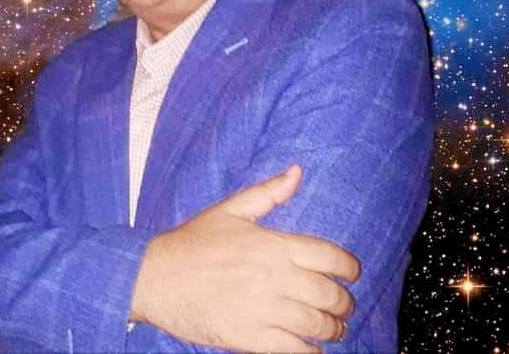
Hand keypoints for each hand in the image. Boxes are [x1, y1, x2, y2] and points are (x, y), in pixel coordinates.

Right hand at [130, 165, 359, 352]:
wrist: (156, 277)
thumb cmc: (193, 242)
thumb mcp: (231, 209)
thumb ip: (269, 192)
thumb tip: (297, 172)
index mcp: (272, 244)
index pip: (329, 256)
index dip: (349, 267)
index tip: (352, 273)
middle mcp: (274, 276)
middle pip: (329, 294)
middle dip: (344, 303)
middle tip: (344, 307)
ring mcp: (264, 309)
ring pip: (316, 325)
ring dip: (333, 330)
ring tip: (333, 329)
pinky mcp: (250, 338)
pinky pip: (294, 351)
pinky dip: (310, 352)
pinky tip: (313, 349)